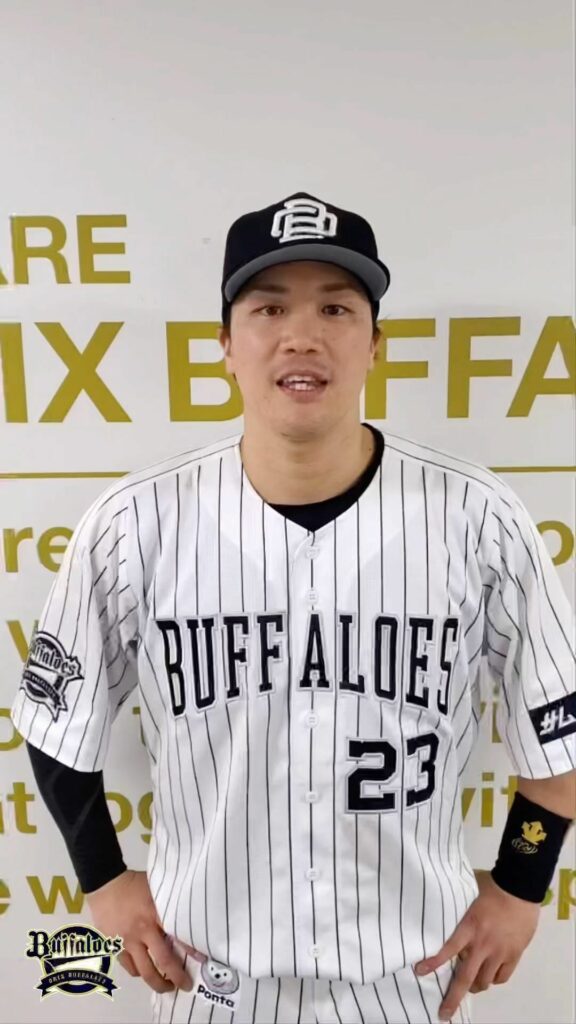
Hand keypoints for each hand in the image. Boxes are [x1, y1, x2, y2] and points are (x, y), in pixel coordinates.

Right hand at [84, 869, 192, 993]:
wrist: (105, 884)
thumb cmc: (135, 884)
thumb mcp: (157, 888)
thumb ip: (169, 905)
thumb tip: (187, 918)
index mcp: (155, 914)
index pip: (177, 936)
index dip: (191, 951)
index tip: (202, 960)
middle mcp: (142, 931)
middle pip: (162, 962)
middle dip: (176, 978)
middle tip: (185, 985)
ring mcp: (126, 942)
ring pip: (143, 971)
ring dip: (157, 982)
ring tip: (166, 985)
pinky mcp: (114, 947)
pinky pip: (128, 967)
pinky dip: (138, 972)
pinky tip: (145, 971)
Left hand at [415, 869, 540, 1021]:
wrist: (519, 887)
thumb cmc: (492, 886)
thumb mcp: (468, 892)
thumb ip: (456, 905)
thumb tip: (439, 902)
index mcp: (468, 927)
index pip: (447, 949)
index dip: (433, 963)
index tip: (419, 972)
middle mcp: (482, 944)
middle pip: (465, 978)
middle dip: (453, 998)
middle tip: (444, 1013)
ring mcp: (499, 952)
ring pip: (484, 981)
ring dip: (475, 986)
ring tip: (470, 985)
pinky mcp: (514, 955)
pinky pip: (502, 977)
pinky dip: (494, 979)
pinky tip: (490, 976)